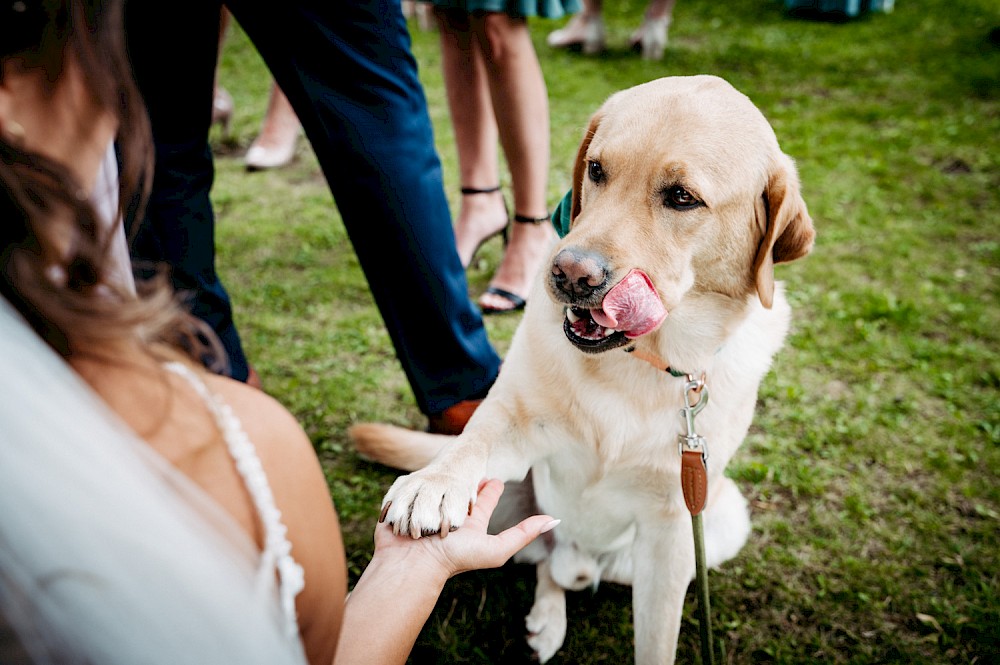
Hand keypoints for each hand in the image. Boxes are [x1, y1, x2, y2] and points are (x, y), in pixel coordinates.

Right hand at [373, 478, 557, 580]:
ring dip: (442, 480)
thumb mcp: (495, 548)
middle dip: (468, 478)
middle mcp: (449, 512)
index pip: (484, 499)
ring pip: (437, 487)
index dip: (492, 488)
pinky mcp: (405, 505)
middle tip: (475, 462)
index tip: (495, 477)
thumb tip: (554, 521)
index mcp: (470, 520)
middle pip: (461, 489)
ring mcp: (426, 507)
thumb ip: (523, 534)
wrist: (411, 563)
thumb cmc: (453, 558)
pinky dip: (416, 486)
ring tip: (449, 464)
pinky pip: (411, 489)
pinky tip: (420, 477)